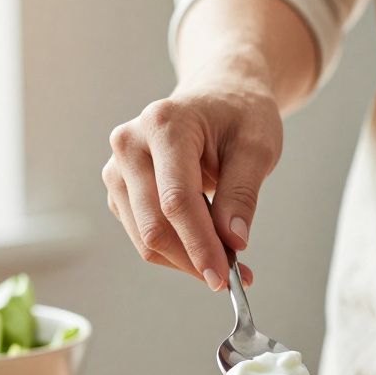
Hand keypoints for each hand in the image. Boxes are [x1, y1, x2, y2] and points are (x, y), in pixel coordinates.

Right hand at [101, 77, 281, 289]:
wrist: (218, 97)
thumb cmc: (239, 116)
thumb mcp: (257, 147)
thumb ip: (243, 193)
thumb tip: (232, 241)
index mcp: (164, 124)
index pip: (176, 200)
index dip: (199, 244)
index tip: (223, 276)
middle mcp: (130, 144)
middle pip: (154, 225)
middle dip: (194, 258)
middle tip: (232, 277)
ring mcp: (118, 168)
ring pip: (145, 238)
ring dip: (186, 259)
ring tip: (226, 260)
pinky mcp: (120, 190)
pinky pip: (143, 235)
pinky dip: (176, 251)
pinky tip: (205, 244)